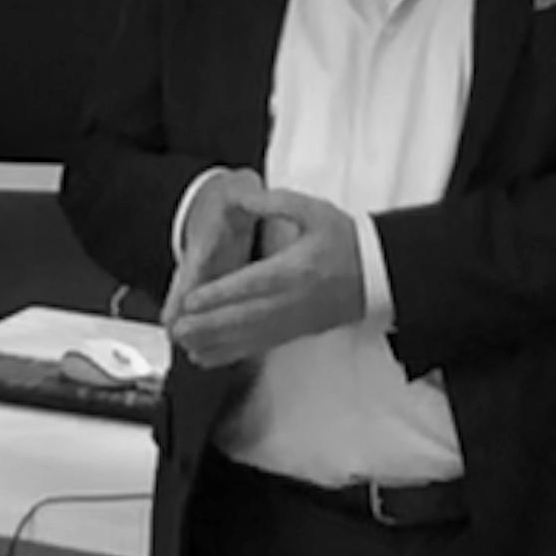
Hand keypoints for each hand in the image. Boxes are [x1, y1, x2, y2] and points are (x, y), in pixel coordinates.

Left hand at [163, 189, 368, 367]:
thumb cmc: (344, 240)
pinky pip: (258, 345)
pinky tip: (208, 356)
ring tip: (185, 345)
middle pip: (245, 316)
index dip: (220, 294)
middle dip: (208, 325)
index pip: (252, 284)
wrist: (377, 274)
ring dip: (215, 343)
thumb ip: (276, 203)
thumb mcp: (314, 210)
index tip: (192, 300)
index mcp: (296, 268)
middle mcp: (293, 300)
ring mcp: (294, 321)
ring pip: (249, 336)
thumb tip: (242, 198)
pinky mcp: (294, 333)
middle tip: (178, 329)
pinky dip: (231, 353)